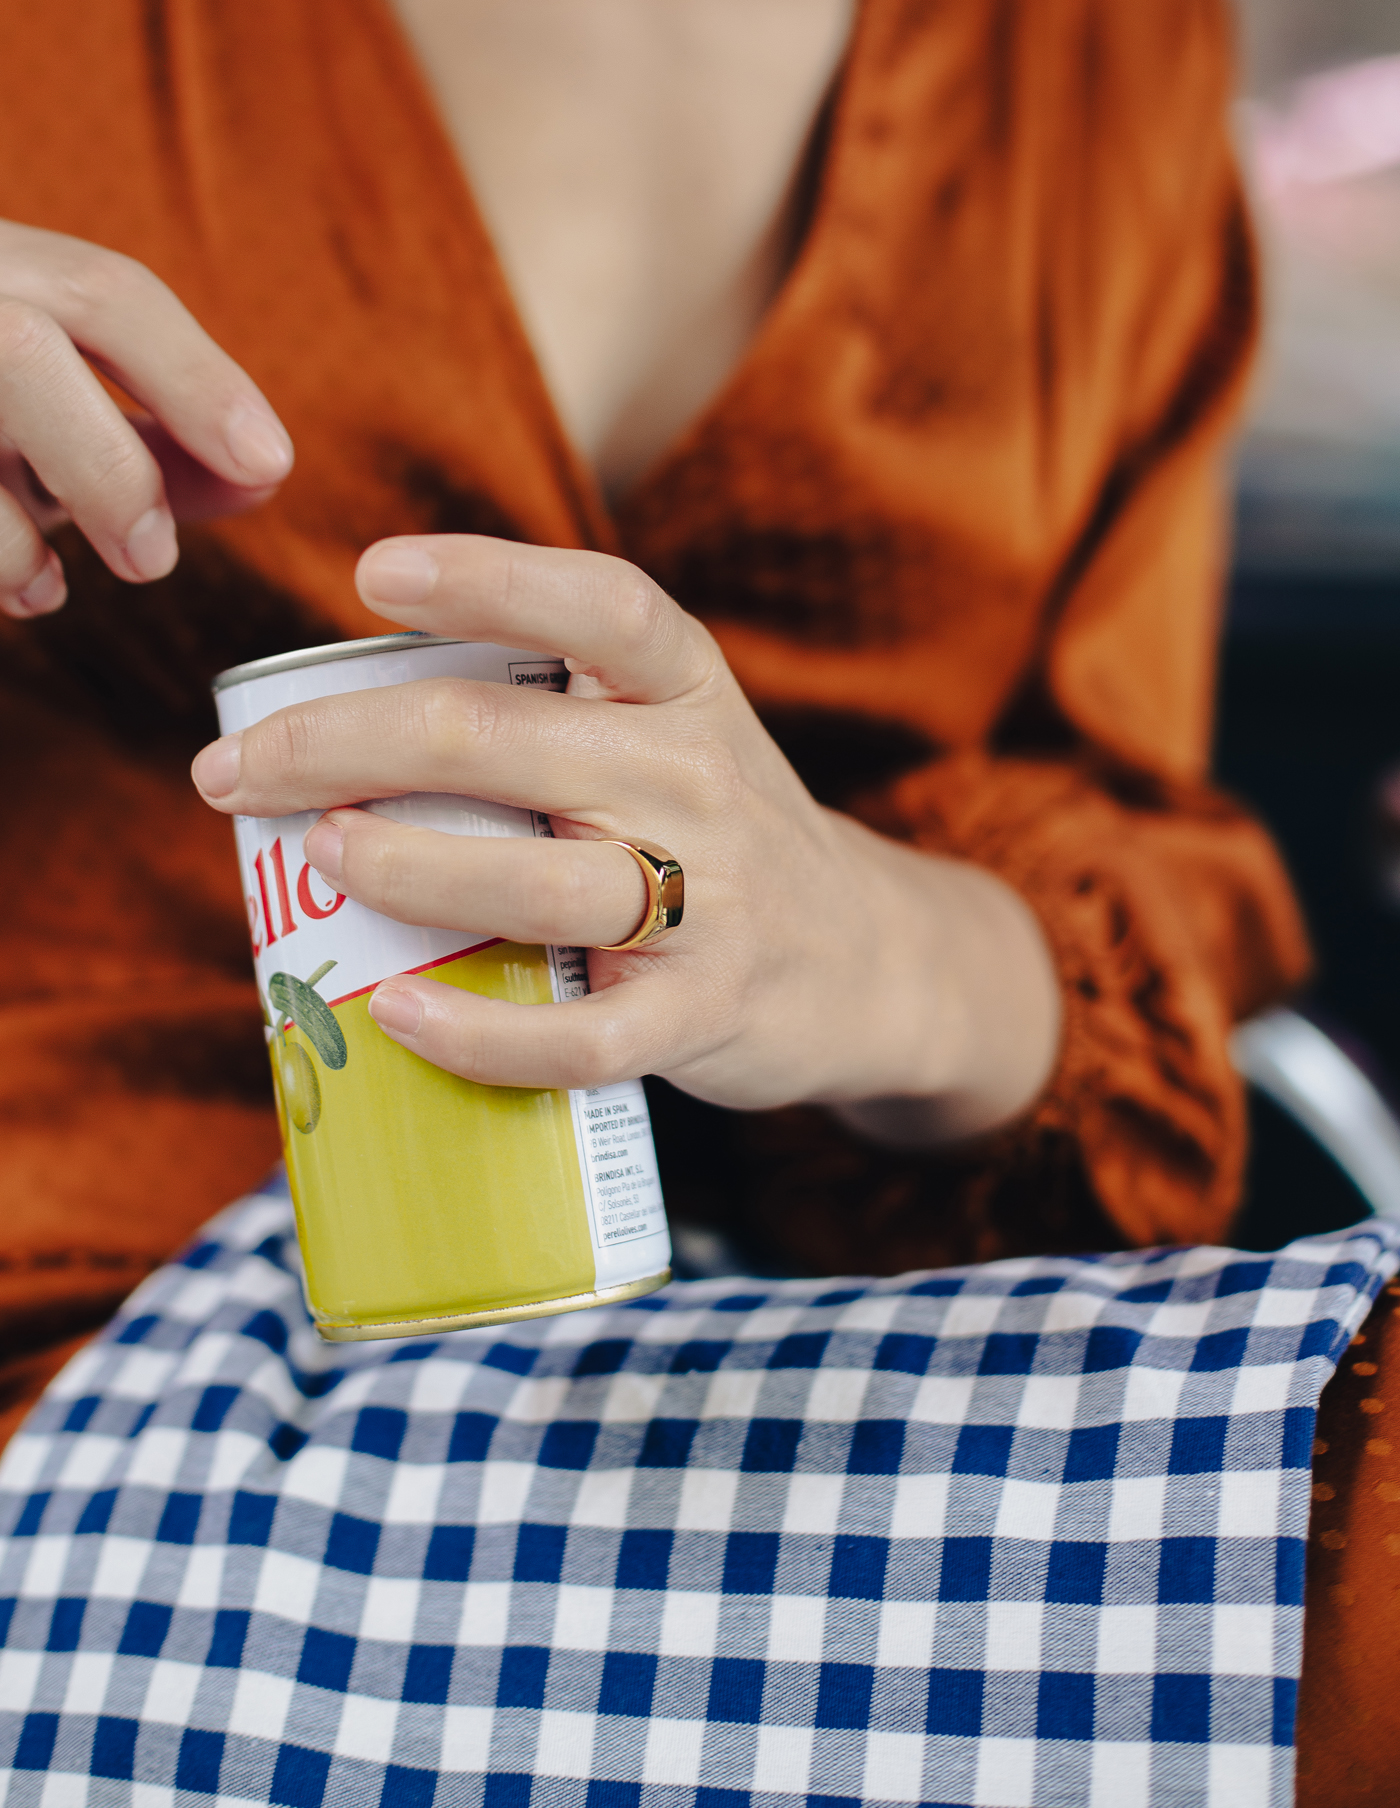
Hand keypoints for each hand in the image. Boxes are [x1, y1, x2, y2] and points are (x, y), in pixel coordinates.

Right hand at [0, 220, 293, 618]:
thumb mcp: (62, 404)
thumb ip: (160, 433)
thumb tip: (260, 471)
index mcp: (1, 264)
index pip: (107, 293)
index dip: (197, 380)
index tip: (272, 465)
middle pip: (20, 346)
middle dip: (105, 464)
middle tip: (151, 559)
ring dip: (13, 536)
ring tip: (49, 592)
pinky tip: (15, 590)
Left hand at [191, 537, 1060, 1139]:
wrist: (866, 957)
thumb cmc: (718, 834)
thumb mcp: (674, 737)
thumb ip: (557, 714)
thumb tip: (338, 724)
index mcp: (688, 692)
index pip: (600, 606)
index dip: (488, 578)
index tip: (371, 575)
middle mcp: (703, 780)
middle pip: (505, 741)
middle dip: (342, 744)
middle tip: (236, 771)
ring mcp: (712, 904)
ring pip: (539, 882)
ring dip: (405, 865)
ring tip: (318, 855)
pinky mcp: (702, 1015)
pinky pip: (579, 1037)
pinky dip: (478, 1032)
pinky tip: (396, 1012)